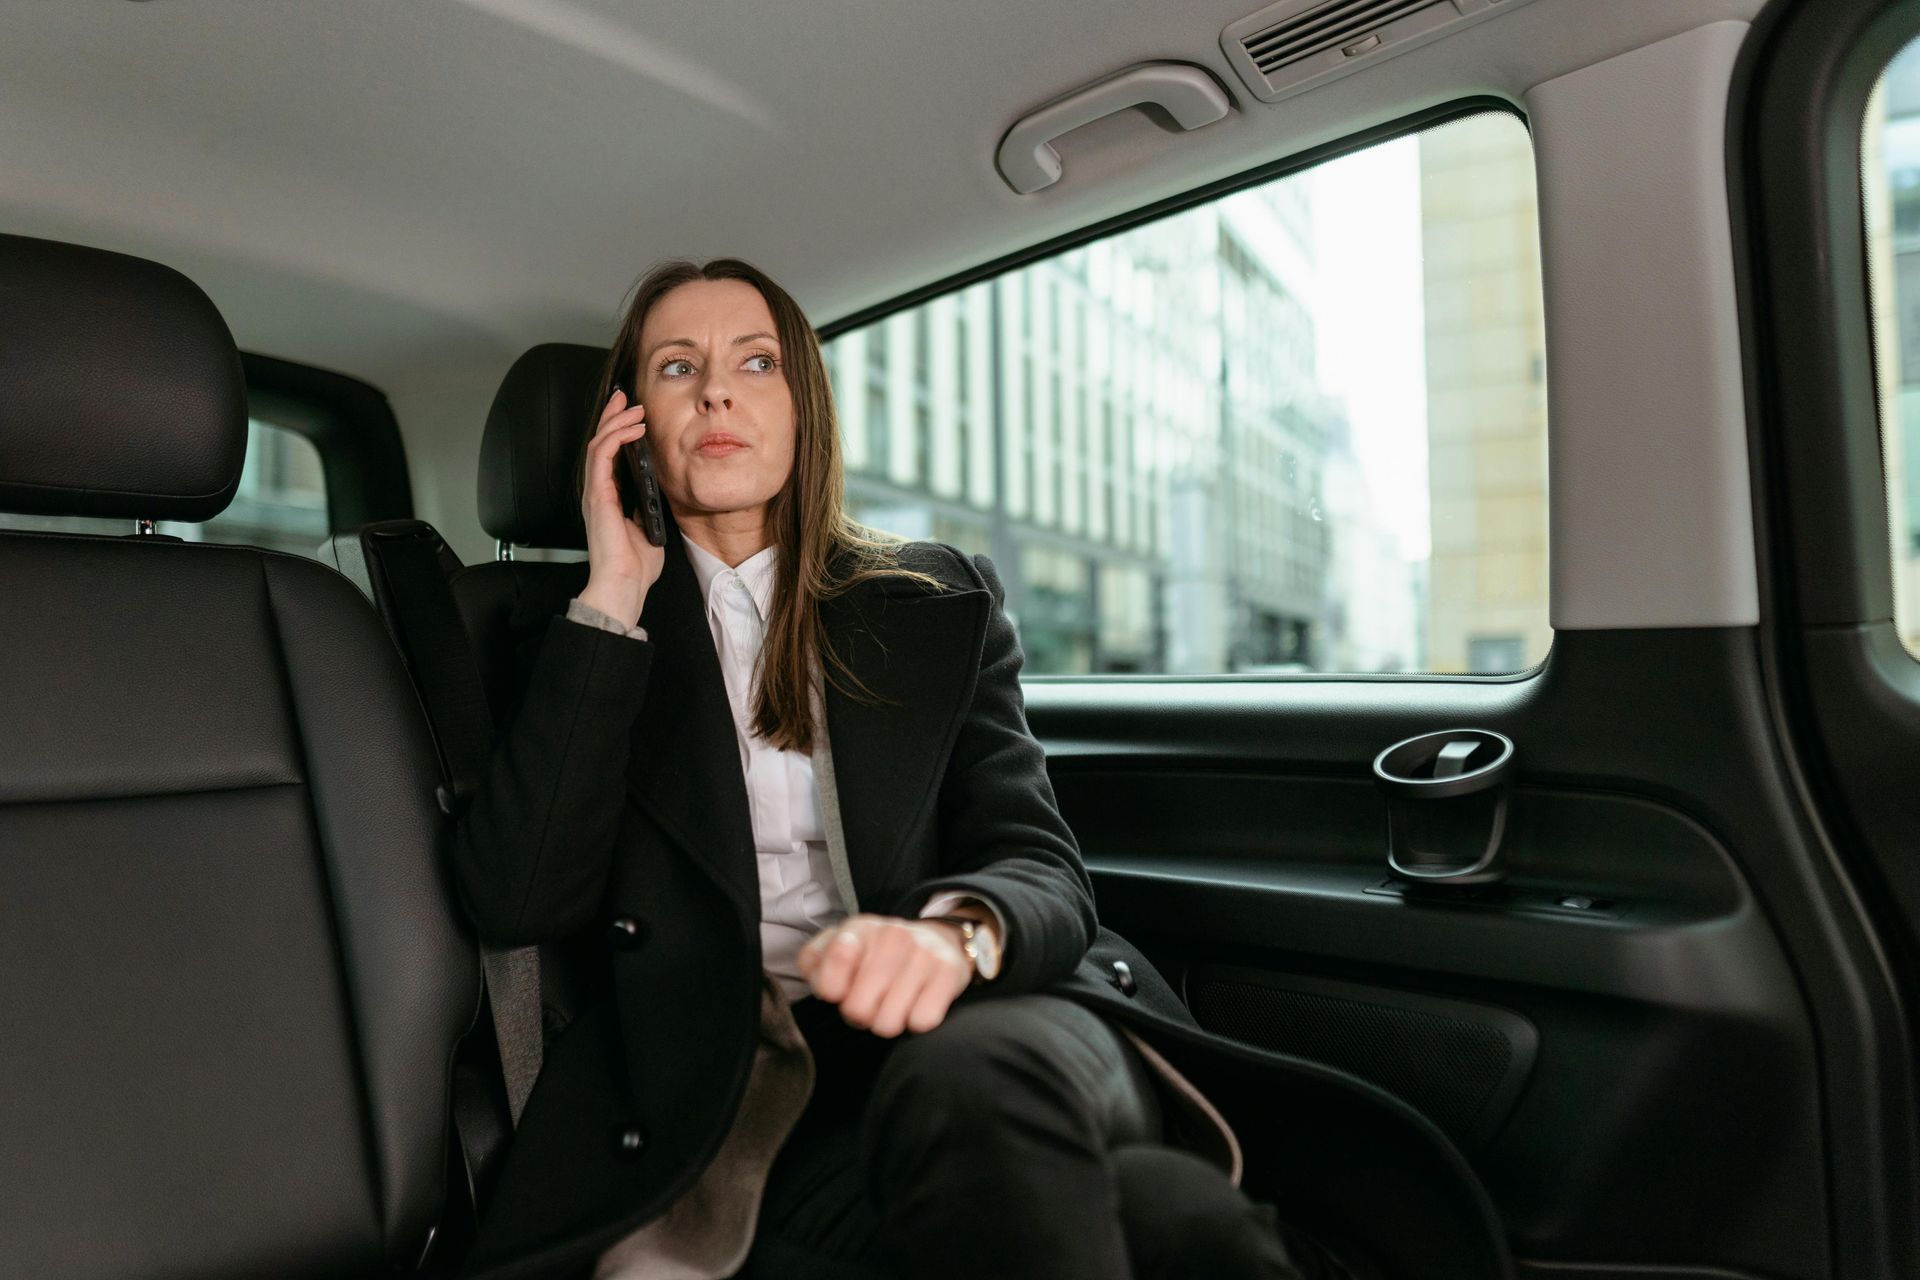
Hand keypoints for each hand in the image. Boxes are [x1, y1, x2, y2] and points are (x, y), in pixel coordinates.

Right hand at [577, 387, 666, 622]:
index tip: (631, 412)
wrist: (624, 585)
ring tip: (634, 407)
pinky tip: (632, 428)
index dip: (617, 430)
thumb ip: (650, 506)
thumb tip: (660, 489)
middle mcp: (599, 491)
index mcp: (610, 498)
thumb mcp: (650, 526)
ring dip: (616, 421)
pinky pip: (601, 456)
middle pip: (599, 442)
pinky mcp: (597, 495)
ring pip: (598, 443)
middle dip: (612, 416)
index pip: (609, 455)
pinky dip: (615, 437)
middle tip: (624, 395)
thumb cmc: (636, 565)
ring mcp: (595, 492)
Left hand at [796, 914, 973, 1036]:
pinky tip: (916, 1004)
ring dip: (888, 1021)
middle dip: (861, 1015)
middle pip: (858, 1010)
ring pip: (889, 1022)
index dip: (832, 995)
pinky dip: (916, 1021)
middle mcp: (891, 936)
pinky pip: (922, 1021)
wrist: (936, 940)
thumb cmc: (876, 954)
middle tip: (871, 1001)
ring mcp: (921, 953)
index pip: (829, 979)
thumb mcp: (838, 947)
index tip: (841, 990)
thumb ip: (814, 963)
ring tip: (892, 1003)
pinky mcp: (948, 972)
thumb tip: (824, 986)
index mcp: (858, 930)